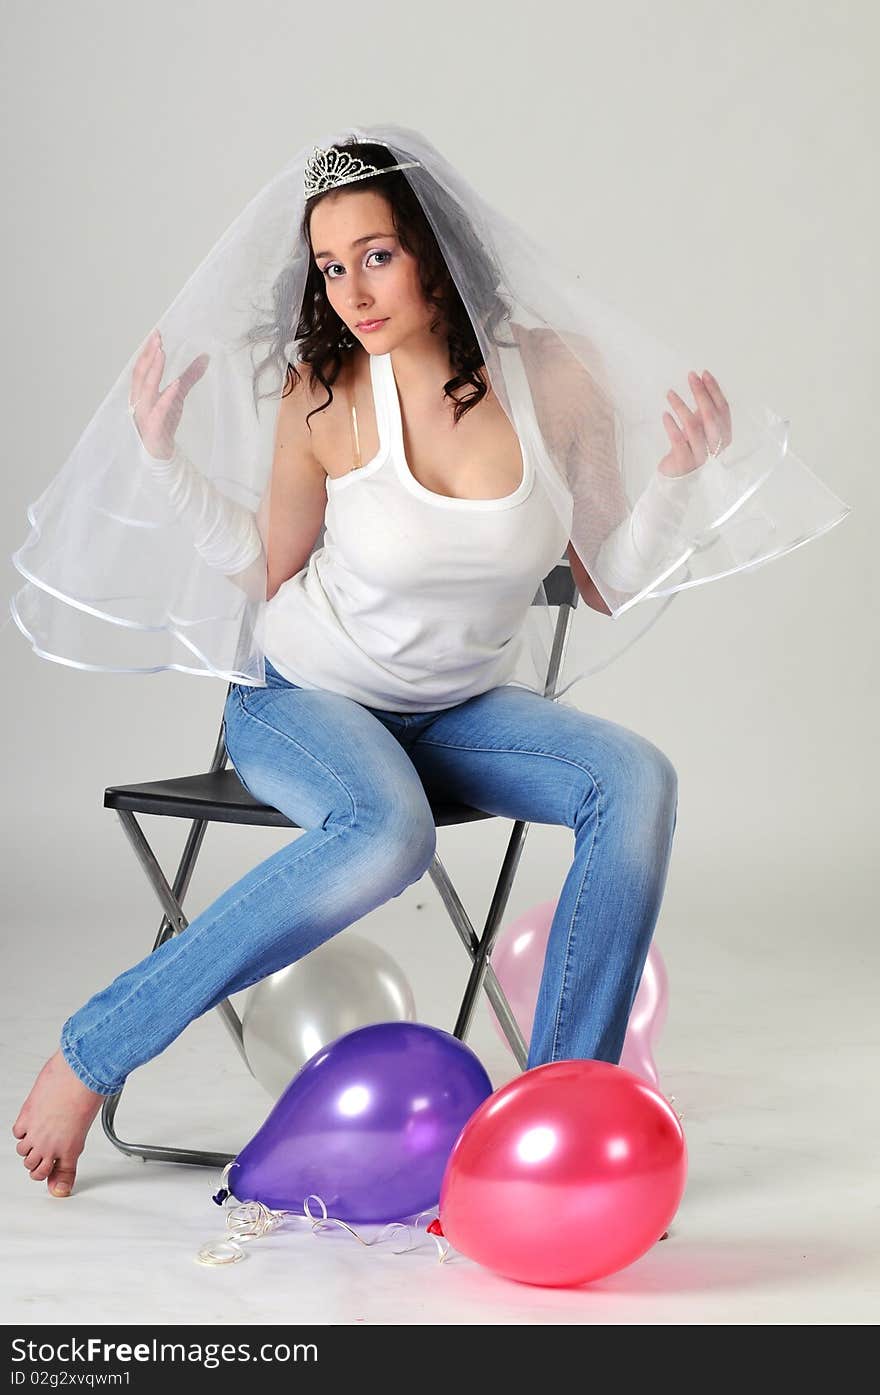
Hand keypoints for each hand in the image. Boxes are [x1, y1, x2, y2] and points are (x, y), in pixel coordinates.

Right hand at [128, 328, 209, 459]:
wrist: (160, 452)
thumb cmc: (164, 422)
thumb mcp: (178, 395)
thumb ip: (189, 377)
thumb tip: (205, 358)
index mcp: (141, 392)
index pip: (141, 367)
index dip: (147, 350)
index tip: (156, 334)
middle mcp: (139, 401)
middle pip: (140, 374)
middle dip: (148, 355)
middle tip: (157, 338)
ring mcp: (144, 413)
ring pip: (146, 388)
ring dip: (154, 370)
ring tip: (161, 353)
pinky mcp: (153, 426)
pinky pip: (159, 410)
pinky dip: (166, 396)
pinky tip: (175, 385)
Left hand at [659, 369, 731, 476]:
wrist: (677, 478)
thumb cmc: (690, 448)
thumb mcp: (701, 428)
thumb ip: (704, 410)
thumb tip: (701, 381)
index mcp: (724, 436)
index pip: (723, 409)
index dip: (714, 390)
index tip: (704, 374)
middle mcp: (716, 446)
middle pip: (710, 415)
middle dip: (701, 393)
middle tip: (690, 376)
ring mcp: (701, 456)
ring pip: (693, 426)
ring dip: (681, 406)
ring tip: (670, 393)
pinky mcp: (684, 462)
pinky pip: (678, 441)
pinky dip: (671, 426)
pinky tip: (665, 414)